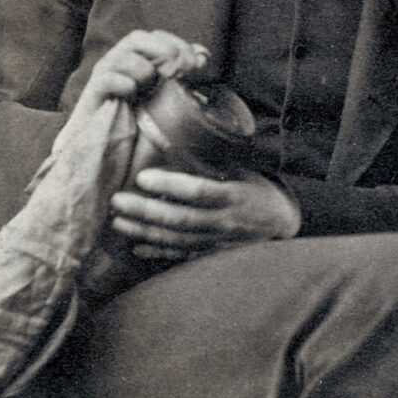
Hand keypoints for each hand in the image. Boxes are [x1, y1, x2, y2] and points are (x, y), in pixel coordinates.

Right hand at [70, 29, 208, 132]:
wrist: (108, 159)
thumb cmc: (139, 130)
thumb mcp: (169, 102)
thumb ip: (184, 77)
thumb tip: (203, 57)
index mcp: (139, 62)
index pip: (157, 37)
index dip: (178, 44)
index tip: (196, 64)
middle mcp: (119, 65)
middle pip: (137, 38)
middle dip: (163, 49)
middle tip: (177, 70)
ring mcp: (104, 78)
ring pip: (123, 56)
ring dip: (143, 69)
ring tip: (149, 88)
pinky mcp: (92, 96)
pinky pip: (107, 78)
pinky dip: (125, 84)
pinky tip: (132, 95)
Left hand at [110, 168, 300, 260]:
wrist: (280, 223)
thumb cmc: (257, 189)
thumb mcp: (241, 170)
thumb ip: (212, 163)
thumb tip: (176, 142)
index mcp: (234, 196)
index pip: (199, 191)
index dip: (171, 185)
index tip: (143, 176)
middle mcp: (224, 222)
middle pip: (180, 219)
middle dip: (146, 211)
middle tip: (117, 200)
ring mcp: (217, 242)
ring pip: (176, 239)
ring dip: (144, 231)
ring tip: (118, 221)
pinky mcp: (212, 255)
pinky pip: (181, 255)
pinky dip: (157, 252)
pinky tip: (136, 247)